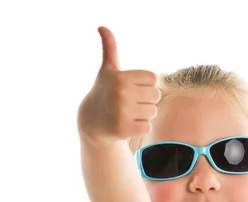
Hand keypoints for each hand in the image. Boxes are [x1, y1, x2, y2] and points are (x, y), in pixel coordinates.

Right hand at [77, 26, 160, 144]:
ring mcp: (122, 112)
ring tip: (127, 113)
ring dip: (144, 114)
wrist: (92, 122)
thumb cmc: (105, 92)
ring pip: (153, 112)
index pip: (153, 79)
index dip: (144, 84)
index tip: (130, 88)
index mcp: (121, 77)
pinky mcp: (125, 129)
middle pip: (156, 95)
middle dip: (146, 100)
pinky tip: (126, 124)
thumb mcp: (107, 70)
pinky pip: (147, 126)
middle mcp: (121, 94)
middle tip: (129, 102)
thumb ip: (110, 49)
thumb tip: (103, 27)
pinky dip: (140, 127)